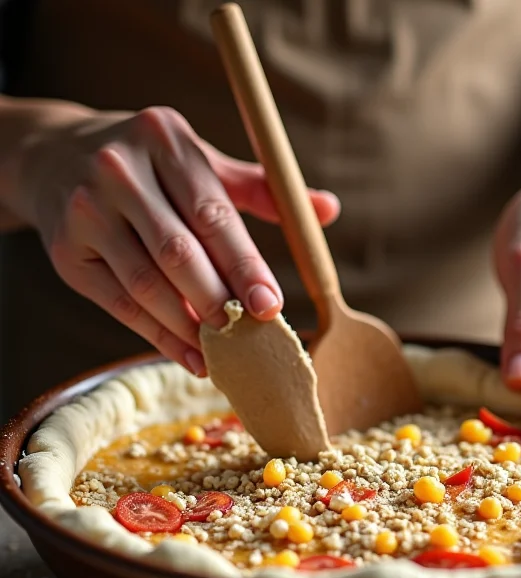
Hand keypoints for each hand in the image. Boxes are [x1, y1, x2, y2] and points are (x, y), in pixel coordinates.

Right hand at [16, 105, 339, 374]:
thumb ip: (261, 189)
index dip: (245, 266)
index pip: (214, 215)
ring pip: (148, 284)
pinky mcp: (66, 252)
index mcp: (165, 140)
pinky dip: (159, 336)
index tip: (271, 306)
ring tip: (223, 352)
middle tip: (250, 335)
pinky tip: (191, 356)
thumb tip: (327, 209)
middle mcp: (119, 170)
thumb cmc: (150, 165)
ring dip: (190, 327)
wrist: (54, 157)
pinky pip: (120, 305)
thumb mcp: (200, 161)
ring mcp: (86, 210)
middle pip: (179, 253)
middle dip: (219, 301)